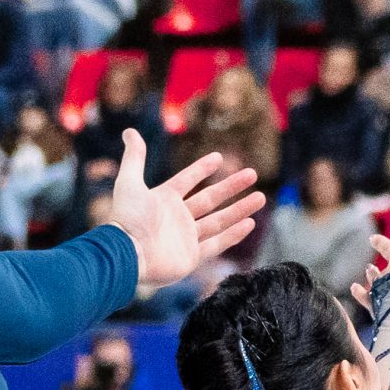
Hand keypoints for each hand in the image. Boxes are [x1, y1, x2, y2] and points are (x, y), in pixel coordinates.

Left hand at [110, 130, 263, 285]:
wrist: (128, 254)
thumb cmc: (128, 219)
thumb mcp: (130, 181)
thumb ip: (134, 157)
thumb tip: (129, 131)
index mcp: (164, 200)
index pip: (187, 180)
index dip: (202, 168)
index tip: (219, 158)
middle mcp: (177, 219)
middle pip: (210, 199)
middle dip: (231, 187)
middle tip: (252, 173)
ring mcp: (186, 239)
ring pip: (219, 221)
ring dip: (240, 209)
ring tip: (261, 197)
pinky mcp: (191, 258)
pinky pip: (216, 244)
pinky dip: (233, 234)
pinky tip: (249, 223)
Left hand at [350, 231, 389, 309]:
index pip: (389, 248)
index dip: (381, 242)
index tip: (372, 238)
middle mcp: (386, 273)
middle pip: (382, 269)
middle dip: (378, 268)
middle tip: (370, 266)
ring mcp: (378, 288)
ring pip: (373, 282)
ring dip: (371, 277)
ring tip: (367, 272)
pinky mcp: (373, 303)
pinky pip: (365, 296)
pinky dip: (359, 293)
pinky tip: (354, 288)